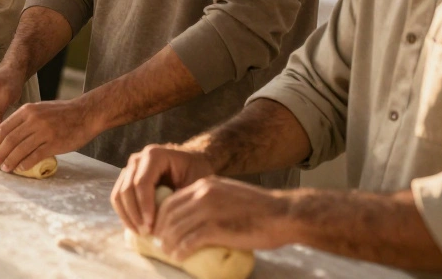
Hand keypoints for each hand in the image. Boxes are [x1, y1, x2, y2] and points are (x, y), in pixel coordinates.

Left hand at [0, 97, 104, 174]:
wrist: (86, 113)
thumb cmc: (62, 113)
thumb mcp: (39, 109)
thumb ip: (24, 119)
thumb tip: (7, 135)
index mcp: (27, 110)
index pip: (4, 128)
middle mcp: (34, 120)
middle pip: (10, 140)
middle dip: (0, 153)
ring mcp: (44, 131)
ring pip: (20, 149)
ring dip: (10, 161)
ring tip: (5, 168)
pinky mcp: (54, 143)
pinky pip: (35, 155)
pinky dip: (26, 163)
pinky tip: (21, 168)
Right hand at [112, 144, 215, 233]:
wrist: (192, 164)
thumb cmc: (197, 172)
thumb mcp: (195, 182)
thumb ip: (181, 197)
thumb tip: (167, 221)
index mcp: (154, 155)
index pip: (142, 182)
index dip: (144, 206)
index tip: (152, 225)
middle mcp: (137, 160)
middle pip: (127, 189)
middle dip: (134, 214)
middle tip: (146, 232)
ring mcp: (129, 169)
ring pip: (118, 194)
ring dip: (127, 216)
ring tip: (141, 233)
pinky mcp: (126, 180)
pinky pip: (118, 198)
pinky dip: (125, 214)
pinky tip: (136, 228)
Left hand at [152, 177, 292, 260]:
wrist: (283, 215)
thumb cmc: (260, 209)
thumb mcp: (228, 195)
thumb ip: (210, 201)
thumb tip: (194, 217)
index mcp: (205, 185)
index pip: (172, 200)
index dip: (161, 216)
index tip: (159, 229)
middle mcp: (202, 194)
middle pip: (169, 214)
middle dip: (161, 230)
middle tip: (159, 243)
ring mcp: (208, 210)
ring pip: (176, 228)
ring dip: (168, 243)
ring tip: (168, 253)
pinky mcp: (216, 228)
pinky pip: (189, 241)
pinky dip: (181, 250)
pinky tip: (179, 257)